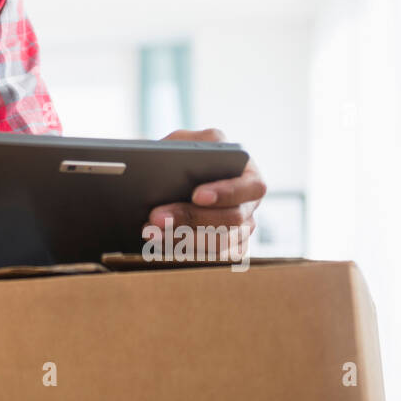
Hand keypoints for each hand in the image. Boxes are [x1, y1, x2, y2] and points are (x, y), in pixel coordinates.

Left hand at [143, 128, 266, 259]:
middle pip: (231, 219)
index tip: (196, 195)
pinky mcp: (227, 249)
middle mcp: (250, 204)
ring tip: (149, 231)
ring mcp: (242, 230)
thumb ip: (190, 144)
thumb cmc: (182, 156)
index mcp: (249, 173)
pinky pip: (210, 258)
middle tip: (156, 217)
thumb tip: (180, 156)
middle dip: (191, 218)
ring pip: (219, 243)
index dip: (226, 192)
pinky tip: (157, 242)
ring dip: (181, 238)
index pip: (250, 186)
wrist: (170, 180)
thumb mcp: (185, 142)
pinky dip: (181, 251)